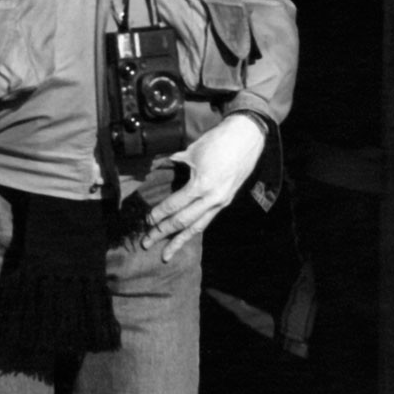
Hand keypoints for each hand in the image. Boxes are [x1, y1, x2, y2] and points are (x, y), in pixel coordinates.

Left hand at [141, 115, 265, 261]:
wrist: (247, 137)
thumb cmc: (218, 141)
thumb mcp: (192, 151)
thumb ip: (176, 162)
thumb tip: (162, 165)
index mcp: (202, 185)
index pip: (175, 205)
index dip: (159, 214)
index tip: (146, 220)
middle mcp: (212, 198)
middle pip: (183, 221)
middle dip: (163, 233)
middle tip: (146, 243)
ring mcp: (221, 202)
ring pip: (197, 227)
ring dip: (179, 241)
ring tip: (166, 255)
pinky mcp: (226, 201)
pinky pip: (206, 220)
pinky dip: (194, 230)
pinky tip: (184, 238)